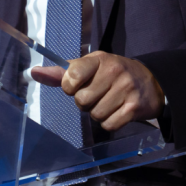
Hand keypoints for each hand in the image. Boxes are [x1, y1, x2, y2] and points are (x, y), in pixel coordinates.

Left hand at [32, 52, 164, 131]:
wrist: (151, 81)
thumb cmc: (112, 74)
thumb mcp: (89, 67)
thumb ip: (62, 73)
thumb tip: (33, 72)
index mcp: (99, 59)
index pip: (71, 76)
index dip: (70, 87)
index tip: (78, 85)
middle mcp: (114, 71)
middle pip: (81, 101)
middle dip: (86, 103)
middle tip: (98, 95)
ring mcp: (126, 89)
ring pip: (96, 115)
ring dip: (99, 113)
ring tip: (109, 102)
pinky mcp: (135, 107)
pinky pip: (110, 125)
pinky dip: (110, 123)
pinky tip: (118, 111)